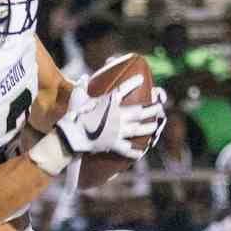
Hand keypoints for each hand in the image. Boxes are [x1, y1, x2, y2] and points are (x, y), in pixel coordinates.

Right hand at [52, 71, 166, 162]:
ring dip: (149, 127)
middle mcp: (117, 116)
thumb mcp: (77, 97)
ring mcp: (117, 131)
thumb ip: (81, 86)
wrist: (71, 135)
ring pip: (138, 129)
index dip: (134, 83)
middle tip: (159, 107)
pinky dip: (134, 152)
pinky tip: (141, 153)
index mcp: (109, 102)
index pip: (124, 89)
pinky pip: (127, 149)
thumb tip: (84, 77)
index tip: (142, 79)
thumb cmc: (74, 115)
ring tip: (155, 126)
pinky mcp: (113, 145)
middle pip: (140, 111)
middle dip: (152, 109)